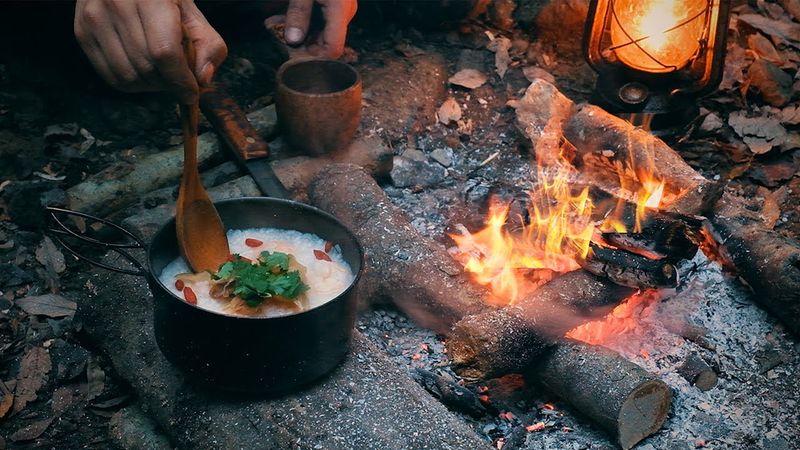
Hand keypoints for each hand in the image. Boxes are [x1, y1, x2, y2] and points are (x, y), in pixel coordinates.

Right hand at [74, 0, 227, 102]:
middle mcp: (115, 3)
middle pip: (147, 67)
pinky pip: (109, 75)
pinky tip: (144, 73)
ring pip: (127, 76)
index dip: (181, 80)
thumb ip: (209, 46)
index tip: (192, 93)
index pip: (164, 52)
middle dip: (169, 84)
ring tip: (163, 76)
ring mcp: (94, 17)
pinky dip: (132, 83)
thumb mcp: (194, 13)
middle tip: (180, 81)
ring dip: (151, 86)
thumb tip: (202, 80)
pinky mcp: (82, 31)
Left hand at [268, 0, 356, 58]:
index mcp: (340, 11)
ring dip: (303, 33)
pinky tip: (290, 16)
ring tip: (278, 22)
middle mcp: (346, 13)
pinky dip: (309, 23)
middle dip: (304, 43)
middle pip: (329, 43)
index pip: (334, 49)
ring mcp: (345, 10)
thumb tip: (293, 41)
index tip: (295, 53)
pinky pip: (326, 22)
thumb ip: (298, 15)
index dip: (316, 56)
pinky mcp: (339, 6)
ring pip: (325, 33)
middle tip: (279, 34)